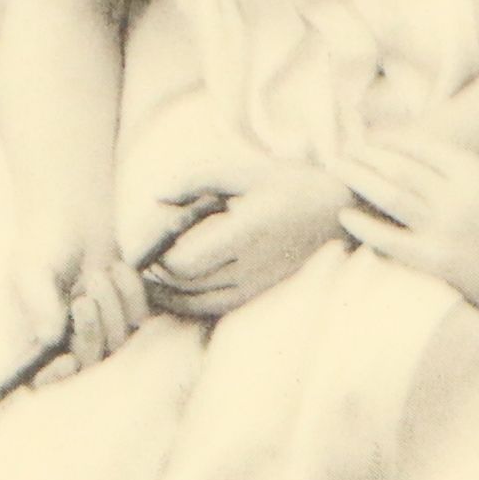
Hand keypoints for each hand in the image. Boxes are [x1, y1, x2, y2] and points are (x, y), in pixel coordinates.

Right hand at [8, 219, 148, 381]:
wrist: (75, 216)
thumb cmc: (44, 243)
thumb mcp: (31, 271)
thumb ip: (40, 304)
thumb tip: (50, 339)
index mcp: (35, 336)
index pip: (41, 379)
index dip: (55, 378)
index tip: (68, 361)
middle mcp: (67, 340)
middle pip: (88, 362)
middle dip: (91, 331)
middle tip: (85, 297)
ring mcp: (100, 329)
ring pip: (117, 342)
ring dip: (111, 306)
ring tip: (97, 273)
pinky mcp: (127, 314)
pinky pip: (139, 318)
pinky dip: (131, 291)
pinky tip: (116, 267)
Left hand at [142, 167, 350, 319]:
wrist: (337, 211)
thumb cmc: (289, 184)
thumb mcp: (244, 171)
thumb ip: (197, 181)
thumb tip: (158, 197)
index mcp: (246, 231)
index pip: (188, 260)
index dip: (160, 258)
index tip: (147, 244)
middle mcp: (251, 263)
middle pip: (188, 284)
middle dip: (159, 276)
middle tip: (141, 261)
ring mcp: (257, 282)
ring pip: (199, 302)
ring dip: (170, 293)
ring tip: (152, 277)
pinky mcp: (260, 292)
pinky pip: (216, 308)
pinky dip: (190, 304)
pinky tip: (177, 291)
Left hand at [338, 135, 478, 345]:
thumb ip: (467, 179)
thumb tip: (422, 165)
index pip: (427, 148)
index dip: (396, 140)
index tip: (375, 136)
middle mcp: (460, 199)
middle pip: (403, 167)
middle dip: (370, 154)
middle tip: (345, 149)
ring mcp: (447, 230)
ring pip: (392, 195)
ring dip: (360, 178)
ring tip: (338, 168)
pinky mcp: (437, 262)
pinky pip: (391, 240)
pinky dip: (364, 226)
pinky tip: (343, 215)